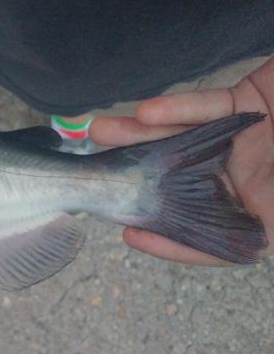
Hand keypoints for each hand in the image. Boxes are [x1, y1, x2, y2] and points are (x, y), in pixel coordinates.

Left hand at [90, 58, 273, 264]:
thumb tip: (254, 252)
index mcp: (267, 212)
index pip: (216, 237)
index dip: (176, 242)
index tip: (132, 236)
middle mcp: (251, 179)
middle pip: (184, 183)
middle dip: (139, 176)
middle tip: (96, 170)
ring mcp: (246, 141)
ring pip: (183, 140)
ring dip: (142, 135)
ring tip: (101, 130)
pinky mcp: (246, 102)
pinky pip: (206, 107)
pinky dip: (179, 108)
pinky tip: (147, 109)